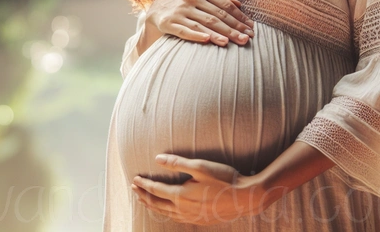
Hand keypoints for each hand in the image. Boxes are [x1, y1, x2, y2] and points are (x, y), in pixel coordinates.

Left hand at [131, 154, 274, 224]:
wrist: (245, 198)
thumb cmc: (223, 178)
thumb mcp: (199, 166)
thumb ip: (177, 163)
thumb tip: (157, 159)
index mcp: (181, 196)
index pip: (156, 190)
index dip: (144, 184)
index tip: (135, 178)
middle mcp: (184, 209)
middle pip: (157, 204)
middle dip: (144, 196)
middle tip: (134, 189)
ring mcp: (192, 217)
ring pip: (166, 214)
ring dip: (153, 206)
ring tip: (145, 200)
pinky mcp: (200, 220)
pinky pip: (177, 219)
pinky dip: (167, 213)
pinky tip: (168, 210)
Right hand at [147, 0, 254, 46]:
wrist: (158, 8)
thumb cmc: (186, 3)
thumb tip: (240, 5)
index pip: (224, 5)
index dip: (239, 17)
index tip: (251, 28)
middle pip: (216, 16)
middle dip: (233, 28)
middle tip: (247, 39)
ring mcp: (179, 11)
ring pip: (203, 24)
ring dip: (219, 34)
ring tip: (232, 42)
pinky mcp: (169, 23)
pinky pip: (185, 30)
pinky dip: (196, 35)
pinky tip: (207, 40)